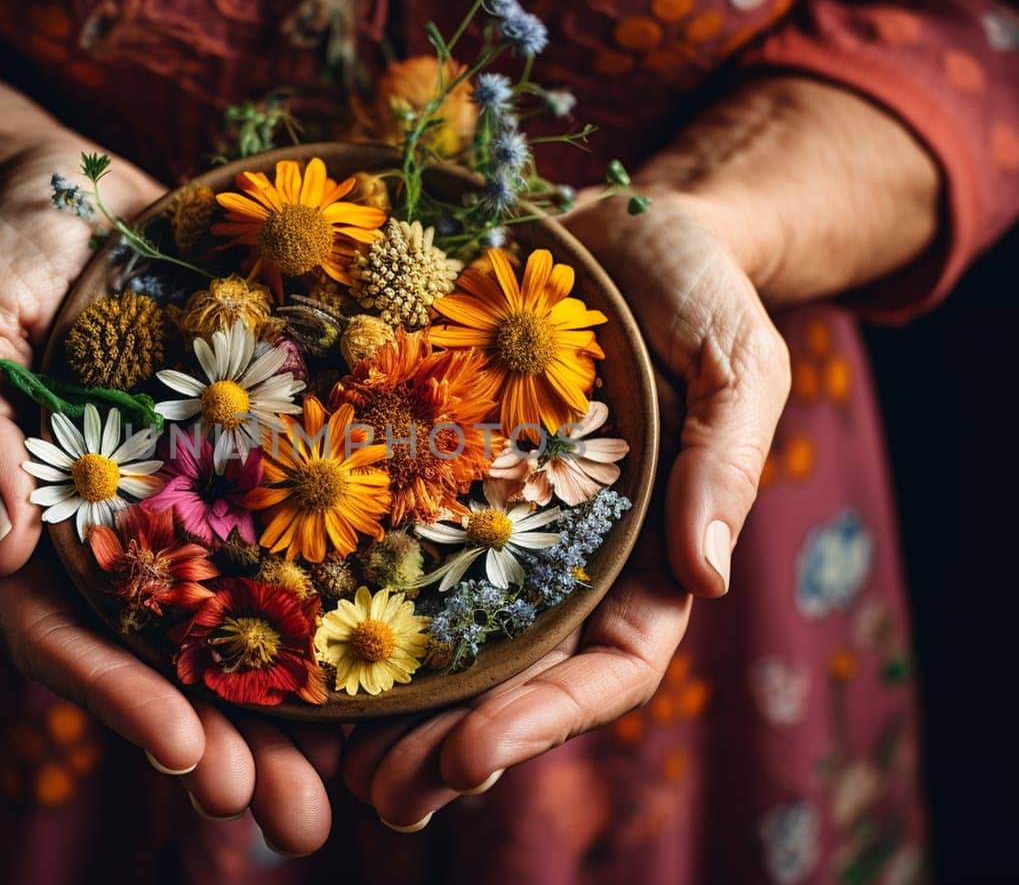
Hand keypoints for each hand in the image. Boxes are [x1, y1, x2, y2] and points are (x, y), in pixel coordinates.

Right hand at [0, 61, 343, 854]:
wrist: (91, 200)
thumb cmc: (11, 258)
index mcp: (41, 530)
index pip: (68, 636)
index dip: (120, 699)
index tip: (182, 754)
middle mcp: (123, 542)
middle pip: (166, 667)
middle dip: (222, 749)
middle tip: (281, 821)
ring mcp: (196, 513)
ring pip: (243, 635)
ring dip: (290, 723)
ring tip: (346, 800)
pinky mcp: (262, 472)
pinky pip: (305, 552)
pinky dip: (342, 618)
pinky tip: (400, 675)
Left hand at [342, 191, 790, 827]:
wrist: (614, 222)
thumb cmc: (694, 287)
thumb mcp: (739, 359)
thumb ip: (726, 460)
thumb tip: (711, 576)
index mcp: (647, 556)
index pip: (608, 669)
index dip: (543, 722)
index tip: (470, 755)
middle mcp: (562, 560)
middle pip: (511, 682)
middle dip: (449, 748)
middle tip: (381, 796)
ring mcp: (487, 522)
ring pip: (438, 638)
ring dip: (383, 708)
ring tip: (317, 761)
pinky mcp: (427, 474)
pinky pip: (380, 547)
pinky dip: (337, 600)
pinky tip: (279, 639)